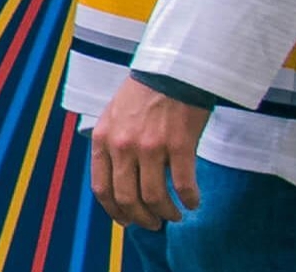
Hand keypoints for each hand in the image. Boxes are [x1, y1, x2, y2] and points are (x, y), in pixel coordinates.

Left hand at [88, 79, 210, 228]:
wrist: (172, 71)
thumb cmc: (144, 95)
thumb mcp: (113, 118)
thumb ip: (111, 147)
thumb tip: (118, 183)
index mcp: (103, 140)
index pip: (102, 188)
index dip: (114, 211)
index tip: (127, 221)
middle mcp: (122, 145)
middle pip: (127, 198)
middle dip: (141, 218)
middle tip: (153, 224)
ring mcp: (150, 146)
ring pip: (154, 197)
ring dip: (166, 213)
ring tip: (174, 216)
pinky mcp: (179, 144)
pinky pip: (183, 184)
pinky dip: (189, 200)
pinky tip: (193, 203)